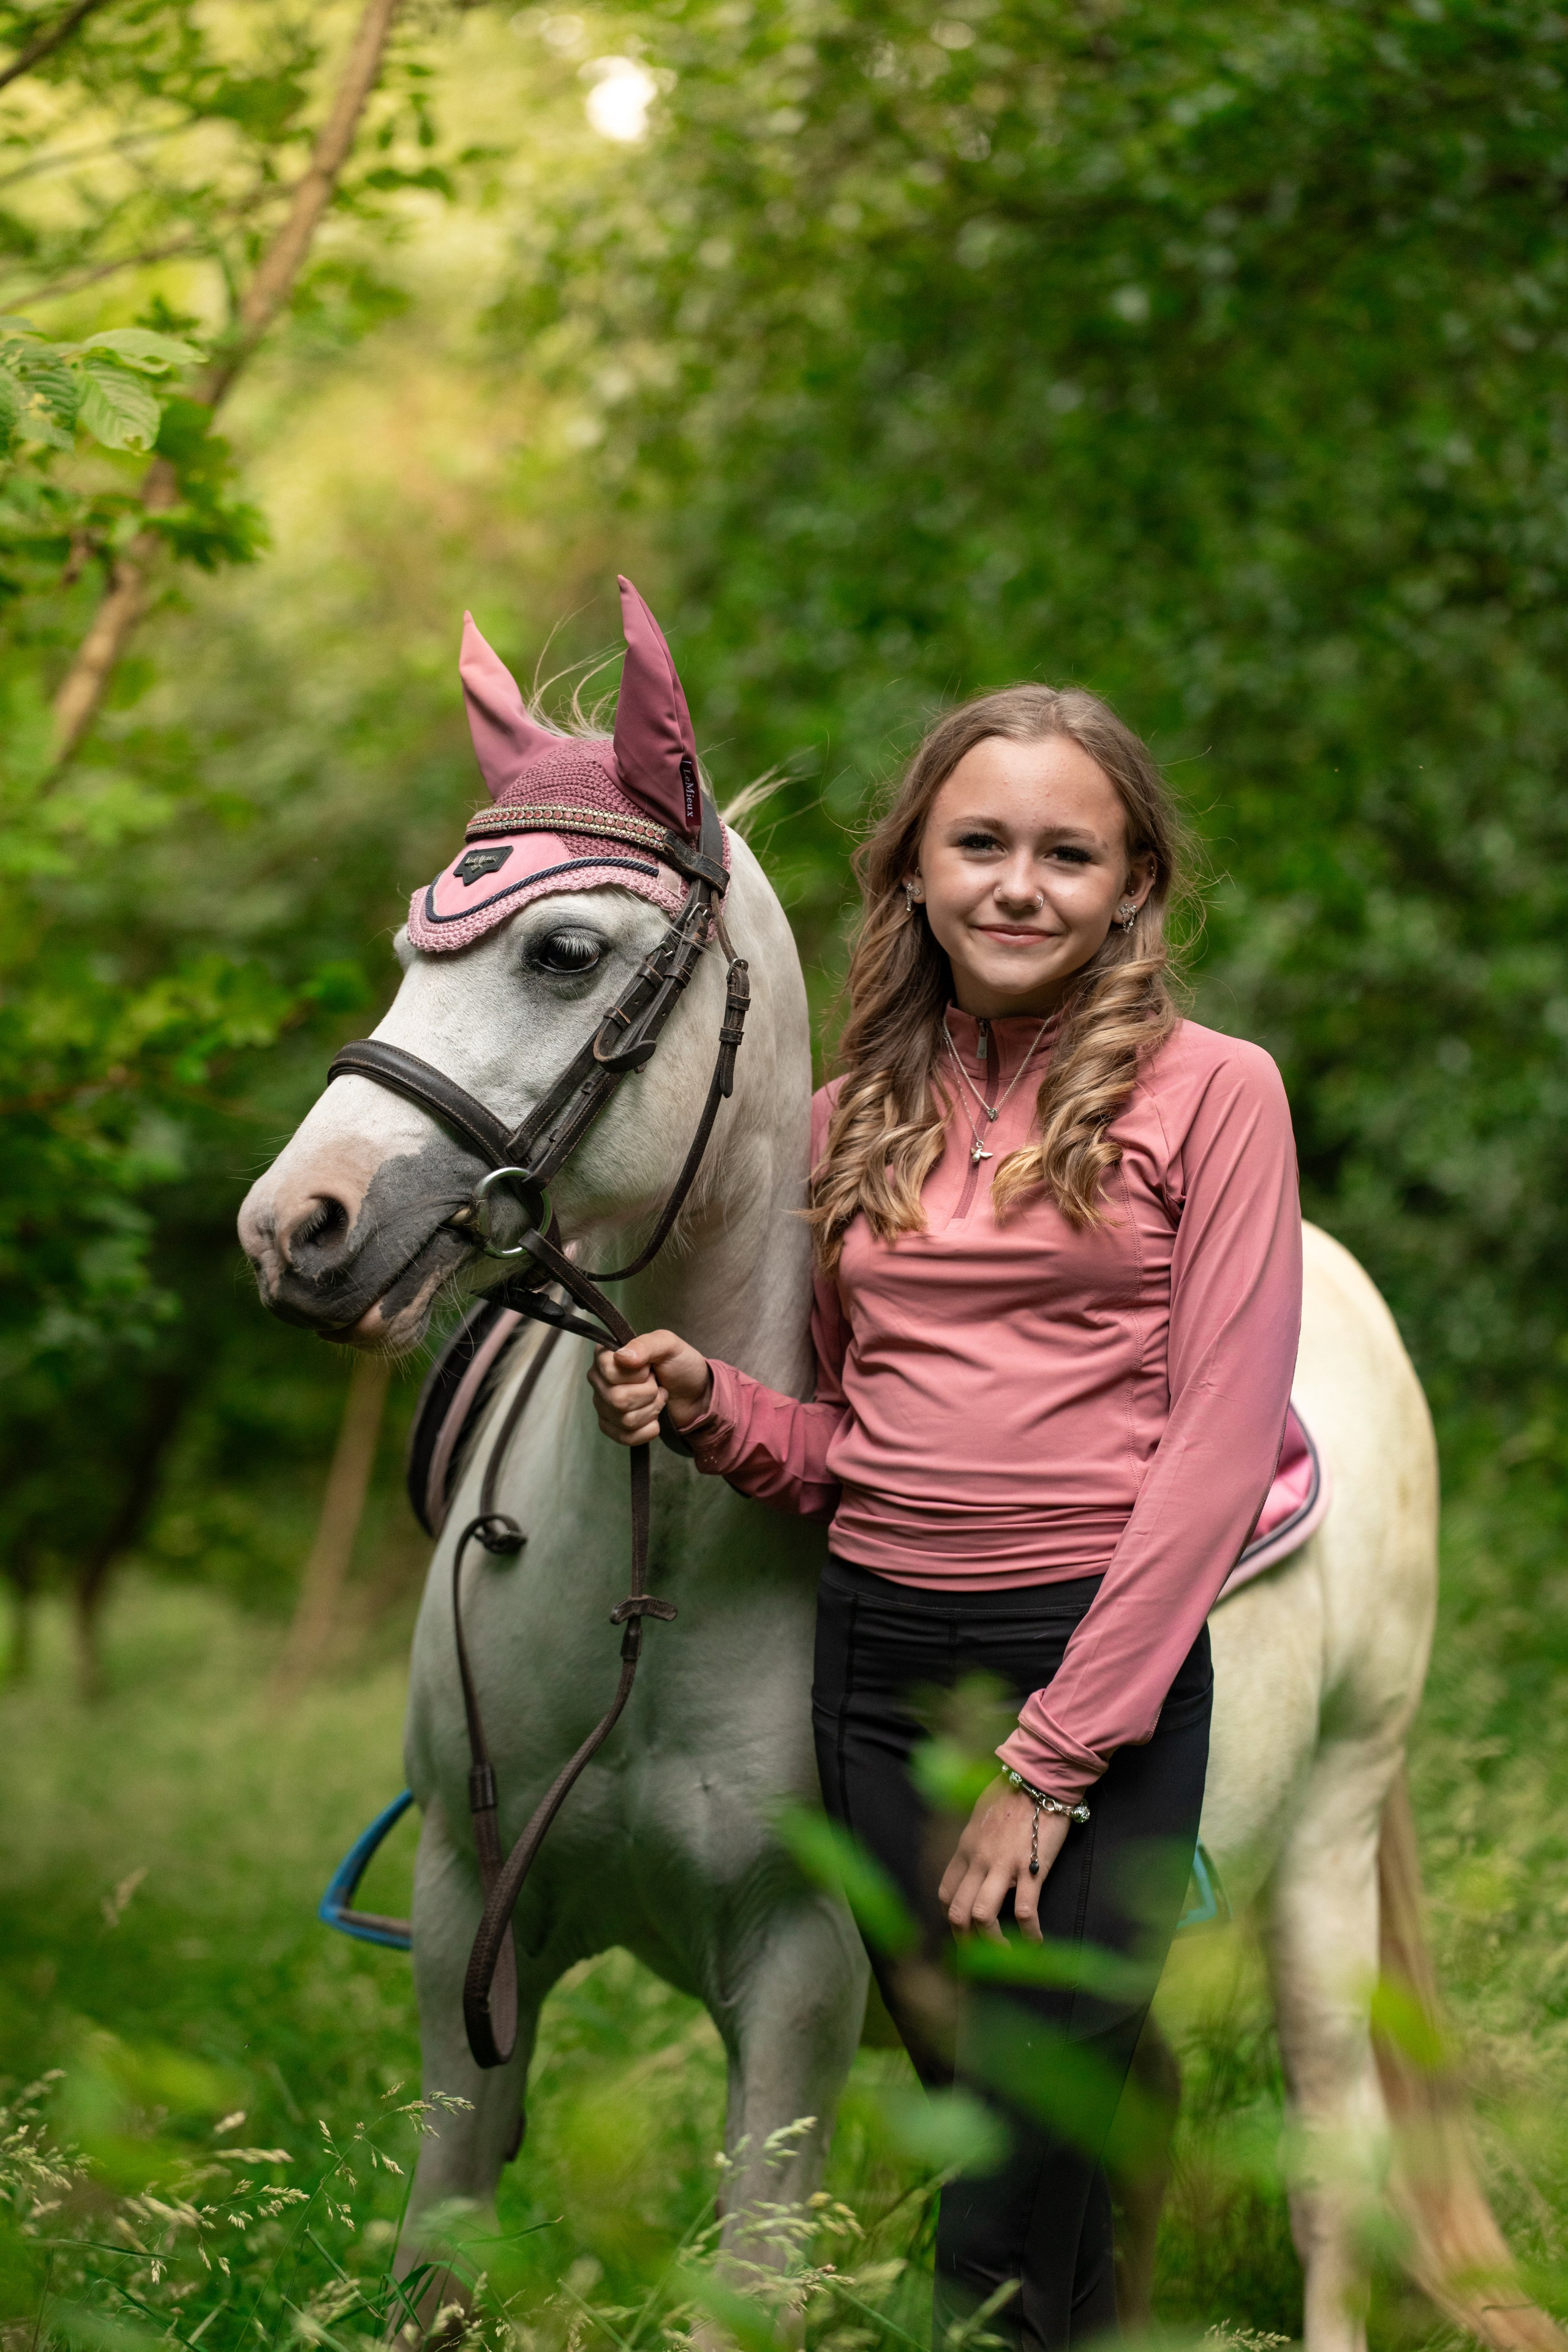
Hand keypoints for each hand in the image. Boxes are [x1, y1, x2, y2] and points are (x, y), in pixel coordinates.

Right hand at [588, 1330, 713, 1446]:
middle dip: (648, 1394)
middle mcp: (599, 1380)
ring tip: (658, 1398)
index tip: (649, 1368)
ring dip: (651, 1410)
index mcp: (606, 1355)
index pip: (609, 1371)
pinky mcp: (612, 1427)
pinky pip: (624, 1437)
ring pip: (624, 1419)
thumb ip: (645, 1345)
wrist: (695, 1393)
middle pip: (617, 1399)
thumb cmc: (679, 1365)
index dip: (637, 1375)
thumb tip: (621, 1357)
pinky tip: (655, 1419)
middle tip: (657, 1385)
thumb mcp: (668, 1345)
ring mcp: (603, 1405)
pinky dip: (648, 1430)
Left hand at [938, 1779, 1070, 1942]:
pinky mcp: (1030, 1869)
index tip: (965, 1930)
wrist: (1040, 1777)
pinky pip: (1024, 1912)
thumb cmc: (1012, 1791)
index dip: (953, 1917)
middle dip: (965, 1942)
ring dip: (993, 1942)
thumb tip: (975, 1855)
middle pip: (958, 1912)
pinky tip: (1036, 1942)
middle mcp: (978, 1860)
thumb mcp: (981, 1813)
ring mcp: (1003, 1866)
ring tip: (1007, 1953)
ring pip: (983, 1916)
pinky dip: (1029, 1934)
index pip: (946, 1892)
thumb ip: (976, 1839)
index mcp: (965, 1847)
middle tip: (979, 1958)